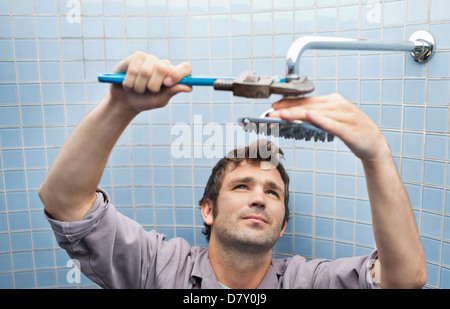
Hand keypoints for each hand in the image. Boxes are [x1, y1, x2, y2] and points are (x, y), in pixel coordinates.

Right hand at [109, 52, 191, 112]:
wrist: (125, 101)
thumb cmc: (145, 101)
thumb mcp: (159, 100)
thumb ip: (172, 92)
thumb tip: (188, 87)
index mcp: (173, 75)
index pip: (185, 68)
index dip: (178, 74)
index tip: (167, 84)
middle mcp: (163, 65)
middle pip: (163, 68)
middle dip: (153, 85)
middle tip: (148, 90)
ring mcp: (150, 59)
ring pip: (146, 71)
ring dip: (139, 86)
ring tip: (137, 89)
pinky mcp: (137, 57)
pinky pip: (133, 69)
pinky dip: (130, 82)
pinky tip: (129, 83)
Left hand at [270, 93, 389, 161]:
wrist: (373, 144)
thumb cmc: (351, 131)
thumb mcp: (331, 120)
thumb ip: (315, 116)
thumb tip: (295, 116)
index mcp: (333, 101)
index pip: (307, 100)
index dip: (289, 103)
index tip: (274, 106)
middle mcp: (338, 105)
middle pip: (308, 106)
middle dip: (288, 109)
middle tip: (271, 112)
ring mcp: (344, 116)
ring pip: (316, 114)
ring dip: (297, 114)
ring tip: (281, 116)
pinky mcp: (349, 130)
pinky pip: (332, 124)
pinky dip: (320, 120)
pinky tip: (309, 117)